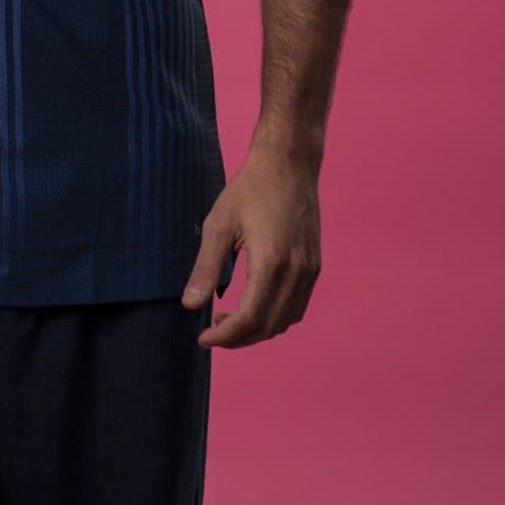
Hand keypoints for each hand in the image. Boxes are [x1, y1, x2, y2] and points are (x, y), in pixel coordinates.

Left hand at [181, 150, 321, 349]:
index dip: (225, 336)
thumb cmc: (250, 189)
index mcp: (271, 262)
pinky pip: (297, 306)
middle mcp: (296, 271)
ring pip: (286, 320)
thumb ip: (205, 268)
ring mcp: (310, 270)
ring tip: (227, 321)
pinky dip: (275, 317)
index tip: (202, 339)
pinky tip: (253, 308)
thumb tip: (190, 305)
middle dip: (238, 338)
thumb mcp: (218, 224)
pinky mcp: (314, 266)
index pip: (249, 318)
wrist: (289, 165)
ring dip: (257, 330)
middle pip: (269, 326)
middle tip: (211, 332)